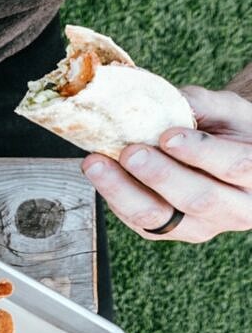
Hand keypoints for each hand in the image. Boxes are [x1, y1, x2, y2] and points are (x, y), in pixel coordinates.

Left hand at [84, 87, 251, 242]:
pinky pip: (138, 221)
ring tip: (96, 163)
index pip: (235, 166)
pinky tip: (99, 173)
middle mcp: (236, 209)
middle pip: (198, 197)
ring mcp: (201, 226)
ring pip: (159, 217)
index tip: (169, 135)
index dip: (201, 152)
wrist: (226, 155)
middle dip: (160, 175)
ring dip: (123, 191)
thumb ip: (204, 105)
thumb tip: (165, 100)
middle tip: (130, 152)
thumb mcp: (229, 111)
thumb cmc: (231, 130)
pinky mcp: (168, 232)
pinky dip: (114, 196)